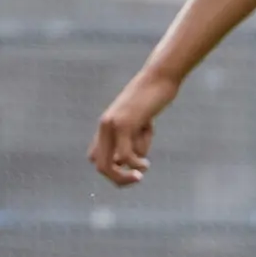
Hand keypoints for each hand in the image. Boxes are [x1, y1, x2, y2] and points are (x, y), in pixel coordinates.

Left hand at [89, 71, 177, 185]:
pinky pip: (125, 155)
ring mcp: (112, 126)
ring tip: (144, 169)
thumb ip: (134, 139)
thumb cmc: (154, 97)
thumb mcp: (142, 121)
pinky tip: (146, 164)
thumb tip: (130, 161)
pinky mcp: (125, 124)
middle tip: (137, 179)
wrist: (159, 77)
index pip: (96, 157)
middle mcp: (104, 127)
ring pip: (109, 164)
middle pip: (100, 165)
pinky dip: (135, 164)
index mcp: (106, 125)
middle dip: (118, 179)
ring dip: (127, 175)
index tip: (134, 168)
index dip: (113, 168)